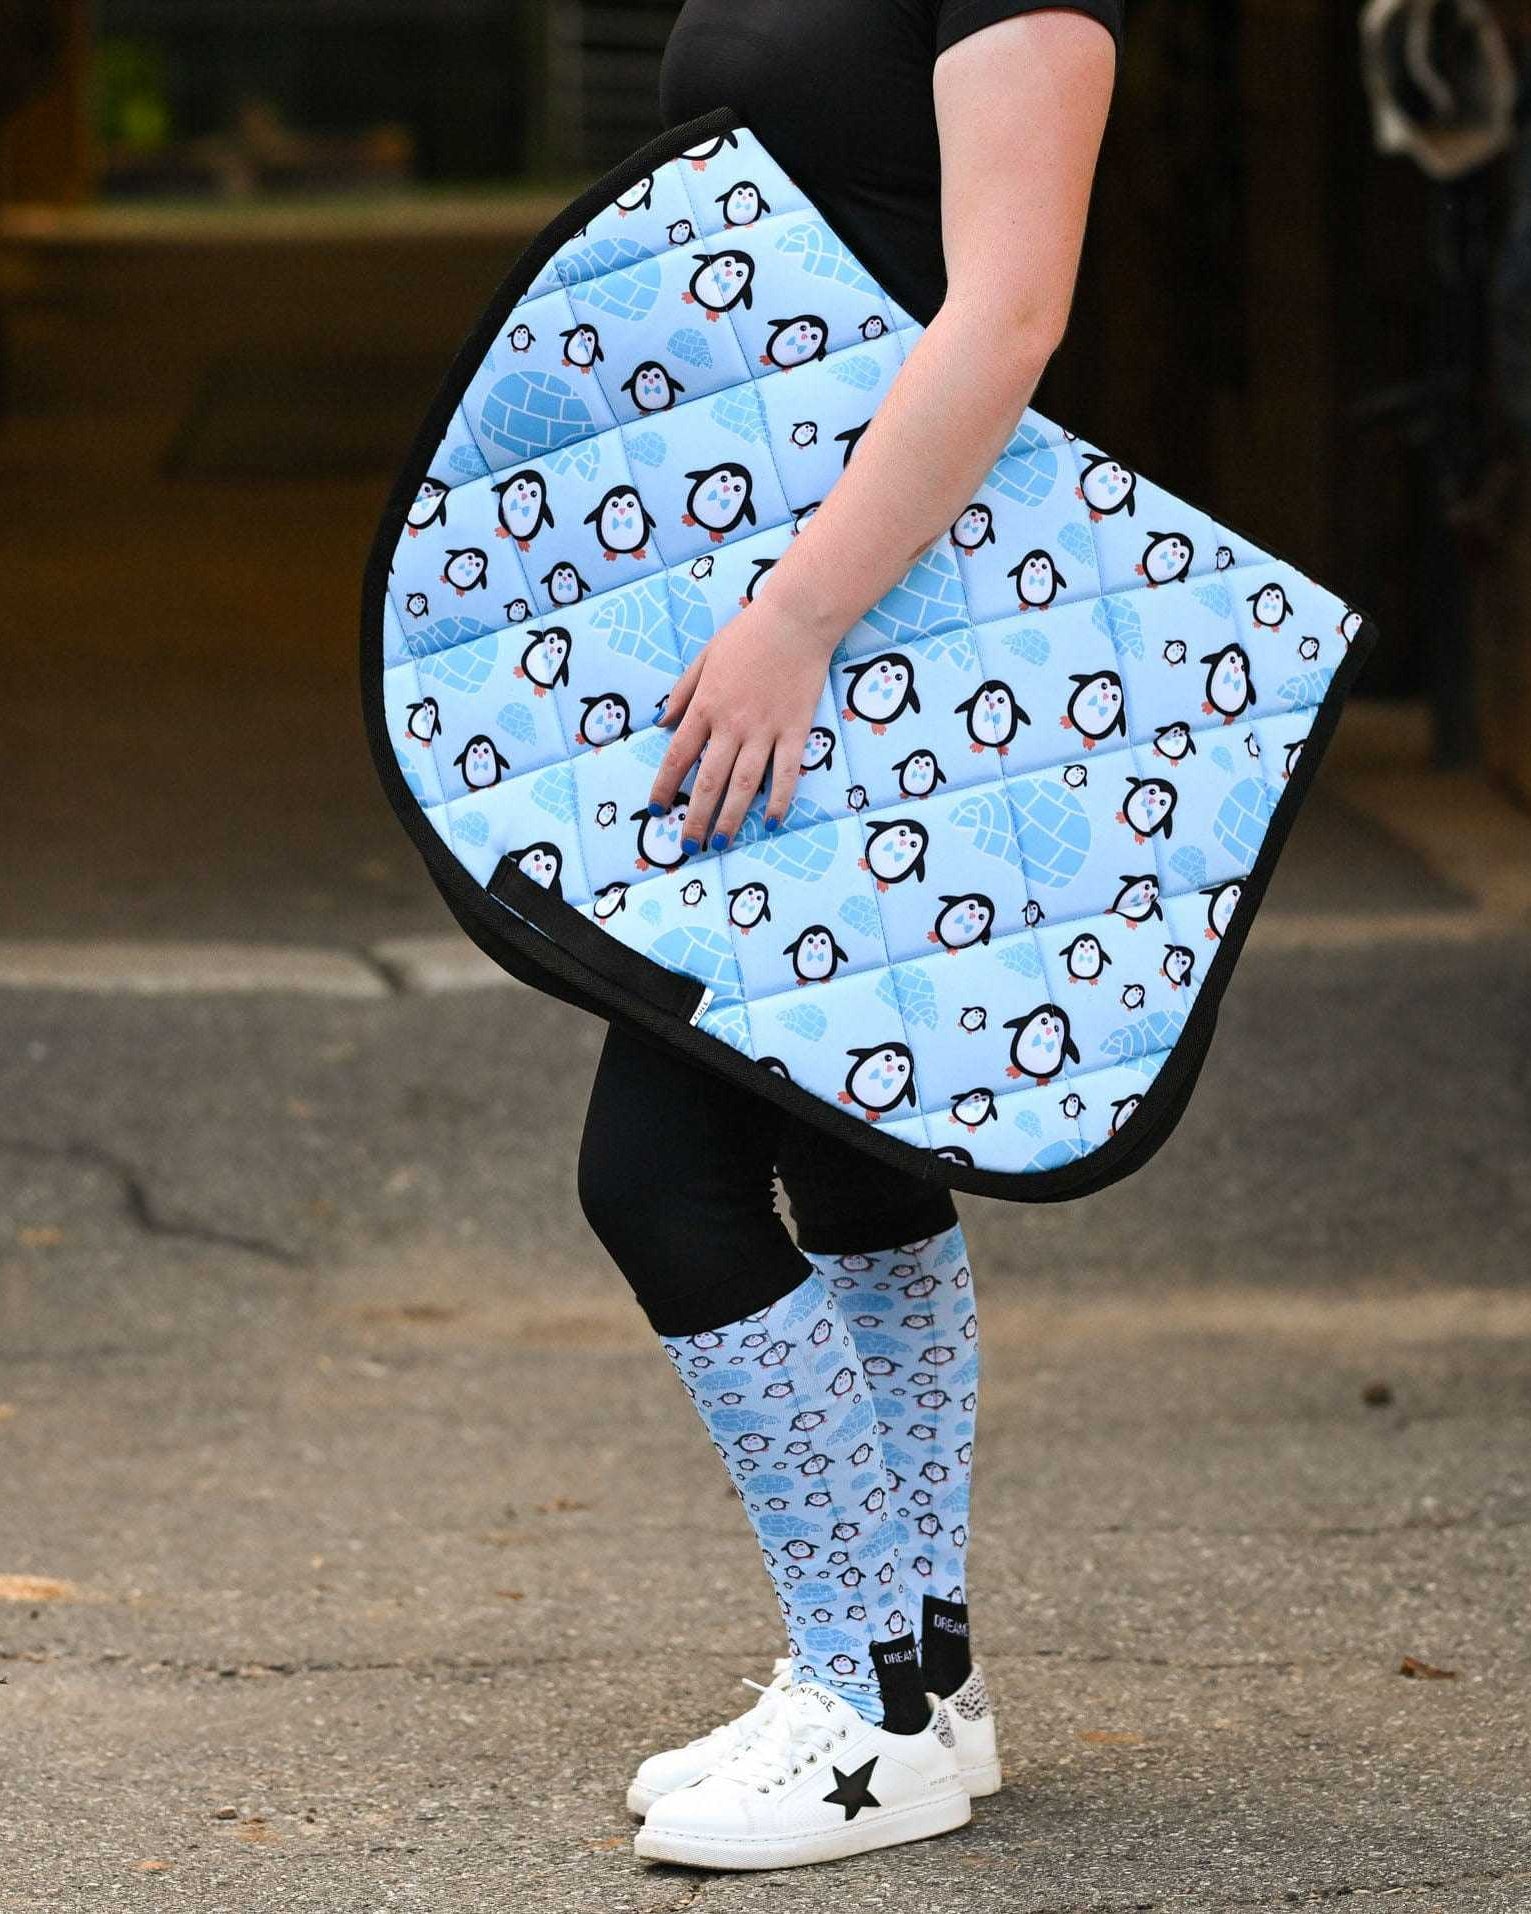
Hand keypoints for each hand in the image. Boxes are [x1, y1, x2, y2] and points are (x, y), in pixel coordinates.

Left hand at [646, 596, 835, 849]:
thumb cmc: (748, 633)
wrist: (795, 619)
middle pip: (709, 781)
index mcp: (706, 706)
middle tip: (688, 845)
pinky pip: (786, 773)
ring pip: (745, 786)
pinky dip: (780, 800)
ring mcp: (765, 730)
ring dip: (731, 818)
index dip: (665, 787)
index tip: (657, 809)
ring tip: (721, 843)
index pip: (678, 756)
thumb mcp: (704, 657)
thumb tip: (662, 723)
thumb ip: (683, 693)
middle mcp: (732, 724)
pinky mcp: (796, 730)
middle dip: (696, 818)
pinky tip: (773, 821)